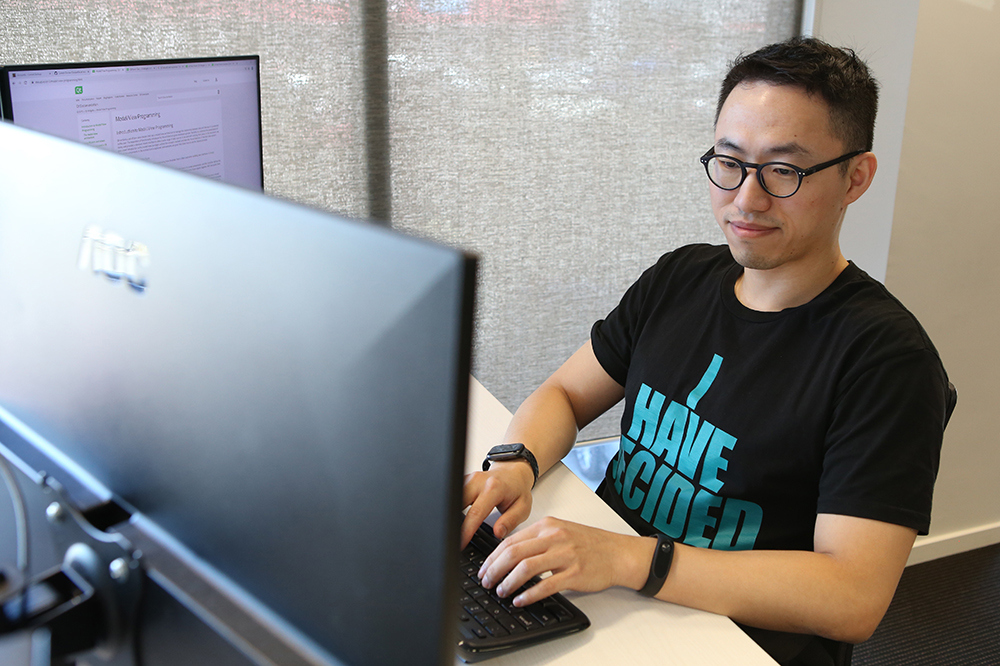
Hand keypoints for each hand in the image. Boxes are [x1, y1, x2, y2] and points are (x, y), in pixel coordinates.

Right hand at [460, 460, 534, 547]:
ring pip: (453, 497)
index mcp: (494, 488)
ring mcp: (469, 479)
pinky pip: (453, 494)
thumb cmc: (517, 490)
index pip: (475, 513)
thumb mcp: (522, 508)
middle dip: (454, 522)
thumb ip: (510, 521)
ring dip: (451, 513)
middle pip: (458, 503)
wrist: (513, 473)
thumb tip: (498, 533)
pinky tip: (455, 518)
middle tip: (454, 539)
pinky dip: (452, 506)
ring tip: (455, 530)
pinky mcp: (463, 480)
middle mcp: (478, 481)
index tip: (461, 543)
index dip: (466, 531)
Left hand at [477, 517, 651, 606]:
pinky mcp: (574, 573)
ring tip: (501, 592)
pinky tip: (521, 600)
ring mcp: (565, 555)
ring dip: (508, 583)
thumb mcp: (561, 531)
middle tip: (487, 582)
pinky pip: (545, 585)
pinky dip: (529, 594)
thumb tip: (509, 554)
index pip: (511, 541)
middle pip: (514, 553)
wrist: (618, 553)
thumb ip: (537, 539)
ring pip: (526, 568)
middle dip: (495, 570)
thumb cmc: (591, 544)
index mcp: (548, 526)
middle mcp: (554, 537)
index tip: (484, 569)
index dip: (492, 557)